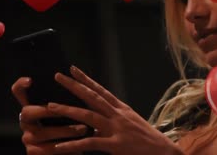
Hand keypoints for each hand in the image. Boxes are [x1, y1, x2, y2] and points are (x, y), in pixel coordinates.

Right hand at [11, 77, 87, 154]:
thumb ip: (65, 102)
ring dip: (64, 131)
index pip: (18, 93)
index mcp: (33, 109)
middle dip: (48, 110)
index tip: (30, 80)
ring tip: (83, 129)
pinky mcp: (32, 153)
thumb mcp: (68, 114)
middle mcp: (26, 122)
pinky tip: (77, 147)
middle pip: (27, 111)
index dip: (20, 85)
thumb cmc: (70, 131)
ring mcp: (27, 138)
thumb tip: (77, 81)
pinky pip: (46, 150)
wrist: (68, 153)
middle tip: (69, 110)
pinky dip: (64, 148)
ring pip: (42, 132)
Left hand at [47, 66, 184, 154]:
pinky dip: (73, 145)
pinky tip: (59, 146)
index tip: (73, 69)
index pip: (101, 90)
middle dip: (74, 86)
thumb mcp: (131, 124)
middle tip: (58, 76)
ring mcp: (116, 129)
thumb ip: (113, 120)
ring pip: (88, 116)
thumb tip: (95, 121)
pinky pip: (90, 143)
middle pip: (92, 97)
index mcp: (122, 109)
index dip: (86, 79)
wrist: (165, 151)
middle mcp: (118, 115)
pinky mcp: (115, 145)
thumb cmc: (148, 140)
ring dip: (68, 110)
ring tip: (50, 106)